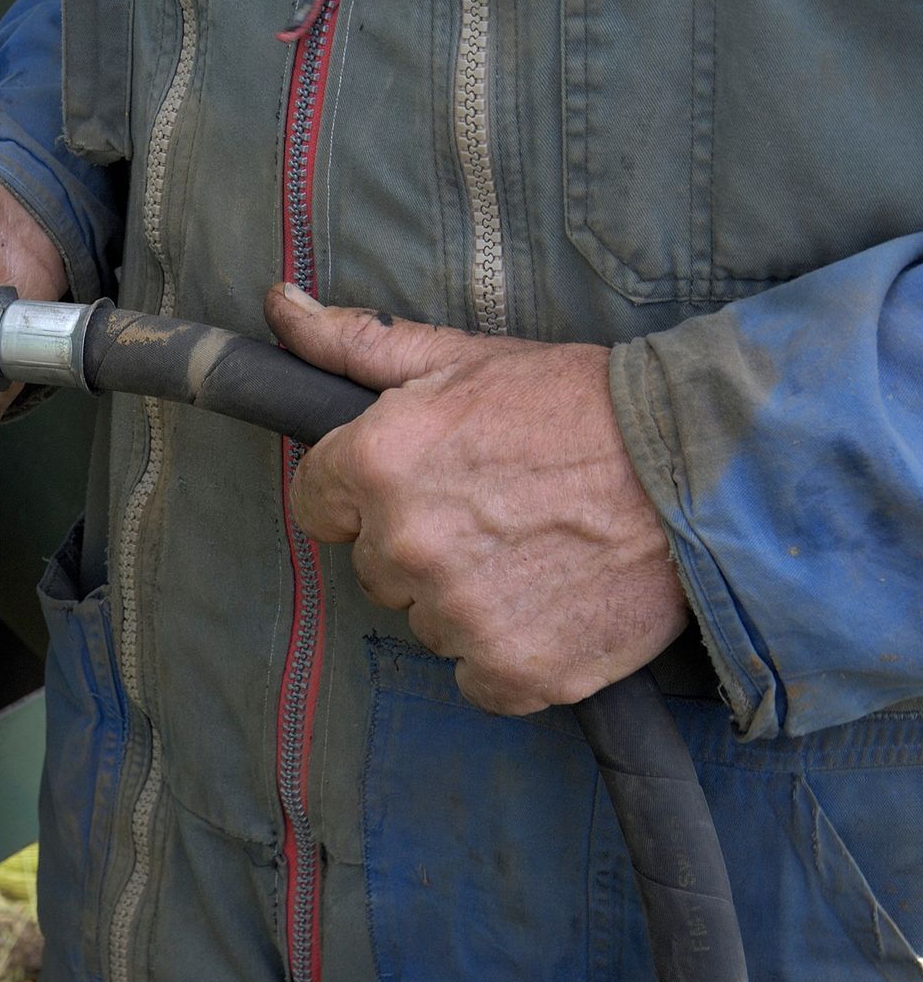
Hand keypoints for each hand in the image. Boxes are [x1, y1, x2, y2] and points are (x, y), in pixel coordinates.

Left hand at [264, 283, 687, 714]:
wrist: (700, 467)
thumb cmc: (576, 404)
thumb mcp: (461, 358)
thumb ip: (354, 342)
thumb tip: (280, 305)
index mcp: (377, 464)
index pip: (315, 504)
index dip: (360, 493)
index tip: (417, 482)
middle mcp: (406, 546)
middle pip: (374, 566)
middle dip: (418, 542)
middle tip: (495, 508)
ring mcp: (459, 615)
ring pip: (426, 620)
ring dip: (464, 598)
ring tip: (535, 549)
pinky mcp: (514, 671)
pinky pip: (477, 676)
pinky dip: (508, 651)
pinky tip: (553, 603)